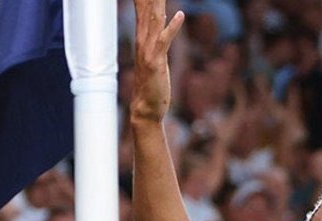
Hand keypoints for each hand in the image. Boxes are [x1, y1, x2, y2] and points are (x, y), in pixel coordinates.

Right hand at [130, 0, 183, 122]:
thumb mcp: (155, 54)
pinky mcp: (156, 62)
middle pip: (146, 10)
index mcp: (142, 38)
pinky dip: (173, 27)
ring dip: (158, 3)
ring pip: (154, 20)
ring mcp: (148, 51)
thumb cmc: (152, 82)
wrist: (146, 108)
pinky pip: (165, 40)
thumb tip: (161, 17)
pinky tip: (180, 14)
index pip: (141, 9)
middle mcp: (142, 41)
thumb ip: (157, 35)